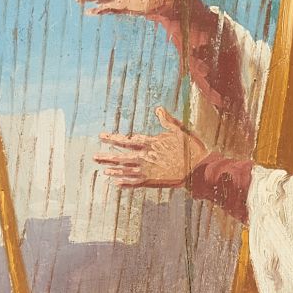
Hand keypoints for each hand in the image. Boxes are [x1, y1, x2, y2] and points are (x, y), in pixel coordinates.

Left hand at [93, 107, 208, 188]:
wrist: (198, 169)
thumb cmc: (190, 149)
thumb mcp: (179, 131)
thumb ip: (166, 121)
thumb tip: (158, 109)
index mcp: (151, 144)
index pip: (127, 140)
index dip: (113, 139)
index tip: (102, 136)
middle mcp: (146, 158)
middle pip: (122, 156)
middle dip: (107, 156)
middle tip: (94, 156)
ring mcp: (148, 171)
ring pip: (126, 170)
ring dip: (114, 170)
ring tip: (103, 170)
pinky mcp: (153, 181)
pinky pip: (135, 183)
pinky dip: (125, 183)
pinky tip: (116, 183)